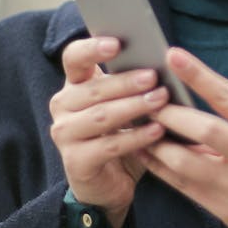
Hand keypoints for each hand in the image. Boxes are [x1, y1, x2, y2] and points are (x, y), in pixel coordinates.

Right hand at [48, 38, 167, 227]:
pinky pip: (109, 146)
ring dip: (133, 107)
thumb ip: (133, 86)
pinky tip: (157, 131)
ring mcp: (65, 134)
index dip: (92, 48)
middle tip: (154, 76)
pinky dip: (135, 137)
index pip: (74, 58)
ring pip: (101, 116)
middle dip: (126, 82)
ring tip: (160, 100)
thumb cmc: (121, 136)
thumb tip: (163, 61)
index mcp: (74, 86)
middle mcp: (63, 106)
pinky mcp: (75, 161)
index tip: (117, 43)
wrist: (109, 185)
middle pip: (93, 89)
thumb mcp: (126, 107)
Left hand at [143, 48, 227, 227]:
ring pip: (185, 161)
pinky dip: (160, 168)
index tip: (173, 56)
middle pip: (204, 129)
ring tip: (141, 128)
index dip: (199, 75)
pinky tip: (147, 154)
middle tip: (147, 101)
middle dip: (169, 114)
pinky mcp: (225, 210)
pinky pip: (183, 185)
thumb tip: (191, 96)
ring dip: (156, 143)